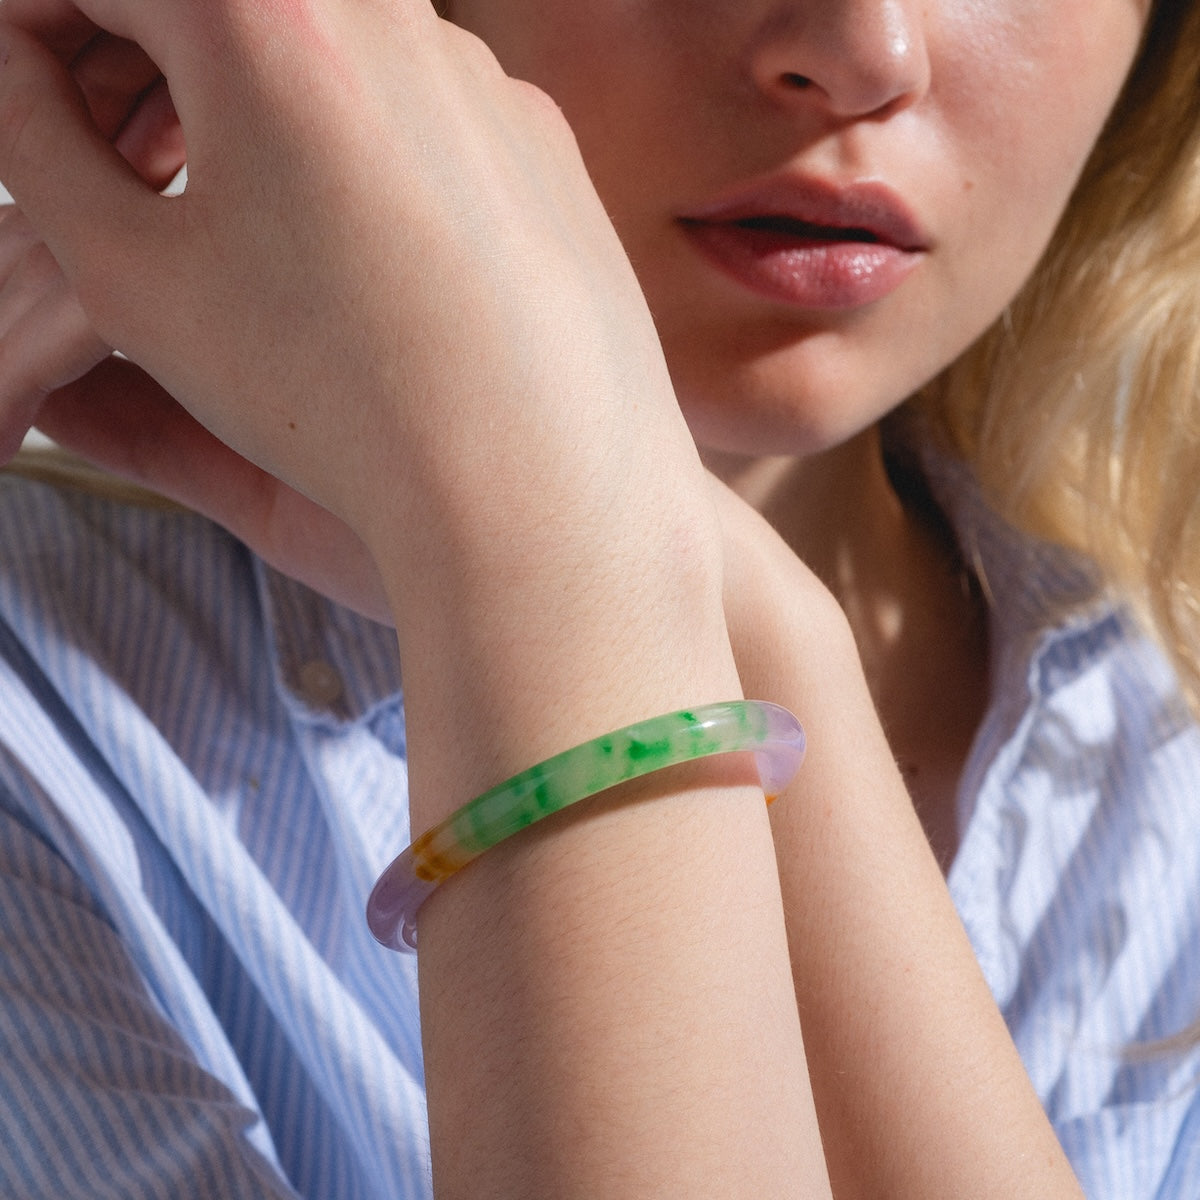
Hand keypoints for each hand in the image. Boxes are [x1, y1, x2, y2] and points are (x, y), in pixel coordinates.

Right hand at [0, 0, 697, 568]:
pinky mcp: (540, 145)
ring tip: (212, 196)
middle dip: (134, 53)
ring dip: (246, 102)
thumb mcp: (136, 280)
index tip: (21, 87)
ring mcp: (481, 76)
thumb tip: (23, 81)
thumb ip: (42, 149)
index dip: (32, 23)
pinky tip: (344, 244)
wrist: (538, 486)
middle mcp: (390, 13)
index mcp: (265, 10)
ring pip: (324, 54)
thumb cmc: (337, 397)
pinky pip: (417, 116)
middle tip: (97, 144)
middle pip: (220, 0)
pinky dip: (353, 150)